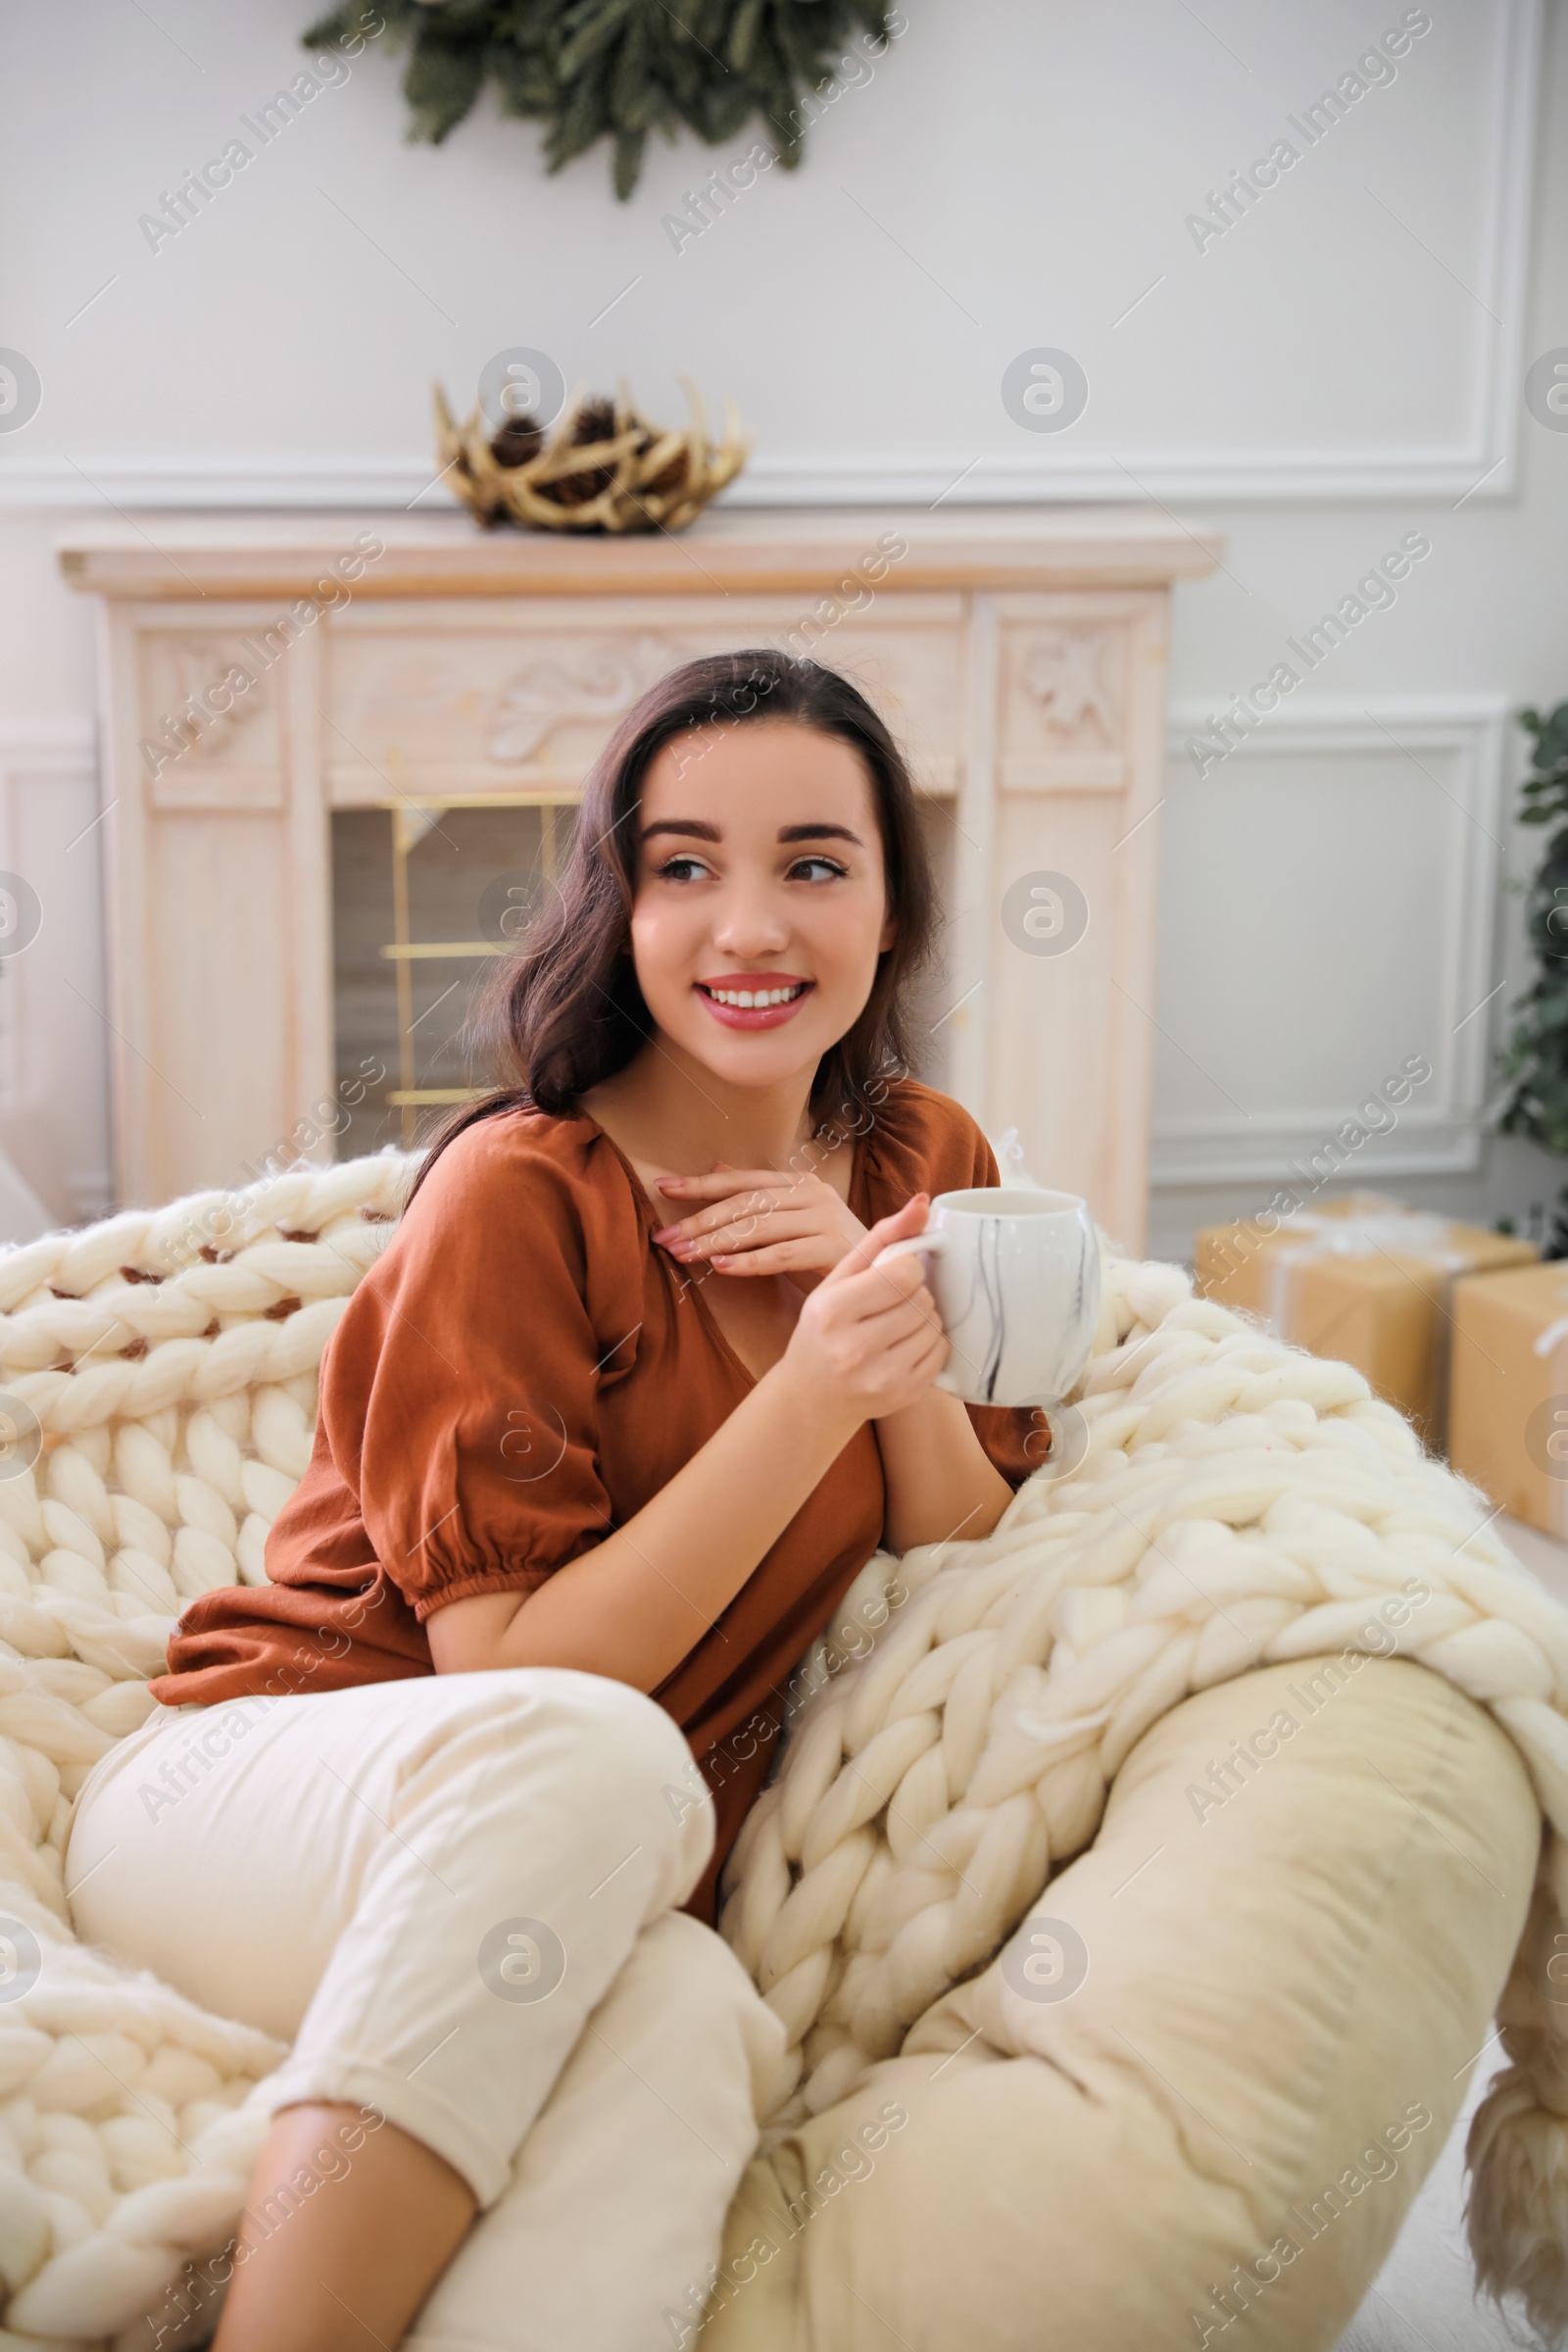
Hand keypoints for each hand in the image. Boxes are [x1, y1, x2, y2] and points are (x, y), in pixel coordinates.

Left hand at [653, 1161, 868, 1290]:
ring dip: (715, 1242)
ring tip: (683, 1254)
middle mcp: (814, 1194)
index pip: (743, 1180)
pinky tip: (721, 1268)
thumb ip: (755, 1198)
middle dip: (700, 1219)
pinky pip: (781, 1255)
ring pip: (759, 1227)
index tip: (663, 1186)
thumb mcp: (789, 1223)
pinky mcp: (834, 1248)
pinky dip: (748, 1262)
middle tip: (664, 1236)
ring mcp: (826, 1219)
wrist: (883, 1281)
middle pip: (746, 1203)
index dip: (702, 1184)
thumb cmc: (829, 1254)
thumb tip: (715, 1167)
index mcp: (801, 1184)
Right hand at [772, 1195, 947, 1426]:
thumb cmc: (824, 1328)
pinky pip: (941, 1353)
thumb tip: (923, 1201)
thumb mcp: (839, 1279)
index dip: (907, 1267)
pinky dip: (930, 1344)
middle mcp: (853, 1348)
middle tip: (891, 1304)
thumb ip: (881, 1237)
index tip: (893, 1275)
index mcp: (832, 1311)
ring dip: (924, 1318)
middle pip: (922, 1299)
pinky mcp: (903, 1395)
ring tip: (896, 1326)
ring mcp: (880, 1377)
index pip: (904, 1273)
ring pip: (934, 1325)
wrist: (810, 1397)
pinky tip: (904, 1347)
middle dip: (914, 1294)